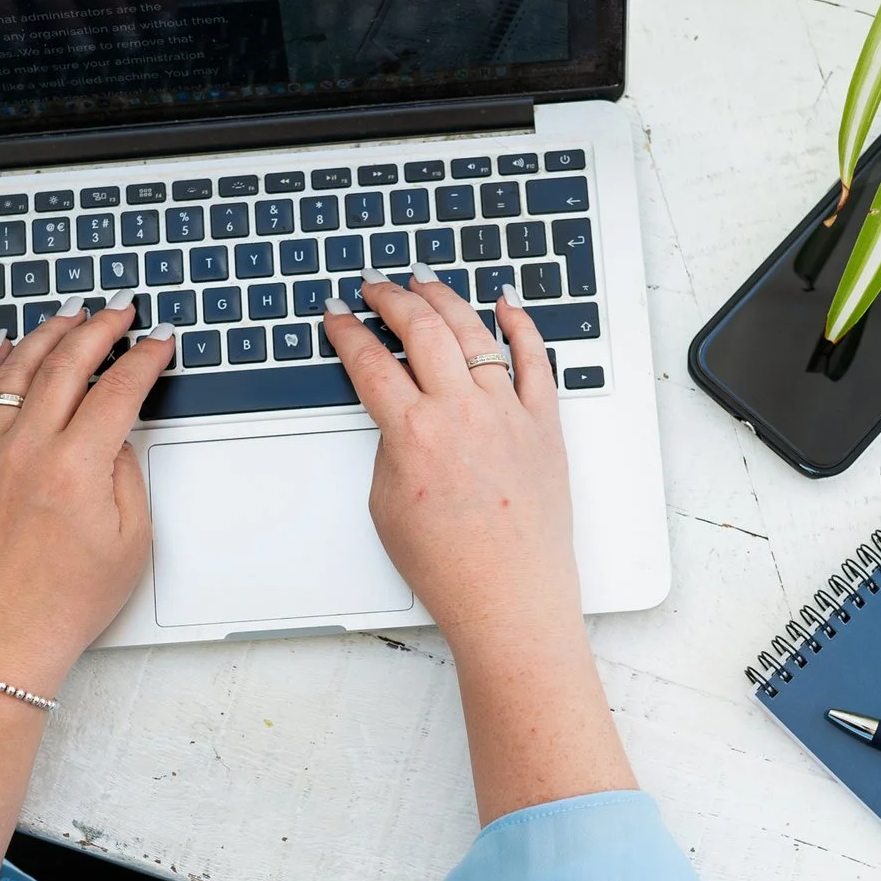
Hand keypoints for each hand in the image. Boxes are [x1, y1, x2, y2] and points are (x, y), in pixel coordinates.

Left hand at [0, 301, 175, 696]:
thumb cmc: (66, 601)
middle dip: (100, 328)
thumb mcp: (130, 540)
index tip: (161, 342)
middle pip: (67, 363)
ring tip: (69, 315)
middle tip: (120, 311)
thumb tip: (115, 432)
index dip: (146, 359)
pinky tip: (2, 346)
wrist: (4, 637)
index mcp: (77, 467)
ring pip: (17, 369)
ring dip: (47, 334)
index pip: (119, 389)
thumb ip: (126, 473)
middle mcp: (29, 450)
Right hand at [324, 270, 578, 653]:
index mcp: (413, 433)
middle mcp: (462, 412)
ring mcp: (507, 413)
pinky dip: (521, 325)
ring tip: (426, 281)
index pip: (369, 362)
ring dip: (445, 299)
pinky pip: (536, 360)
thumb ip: (390, 447)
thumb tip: (401, 415)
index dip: (345, 332)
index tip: (336, 316)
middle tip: (375, 286)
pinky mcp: (544, 425)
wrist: (510, 598)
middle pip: (420, 330)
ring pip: (474, 332)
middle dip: (390, 298)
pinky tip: (506, 304)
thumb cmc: (450, 567)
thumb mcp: (387, 505)